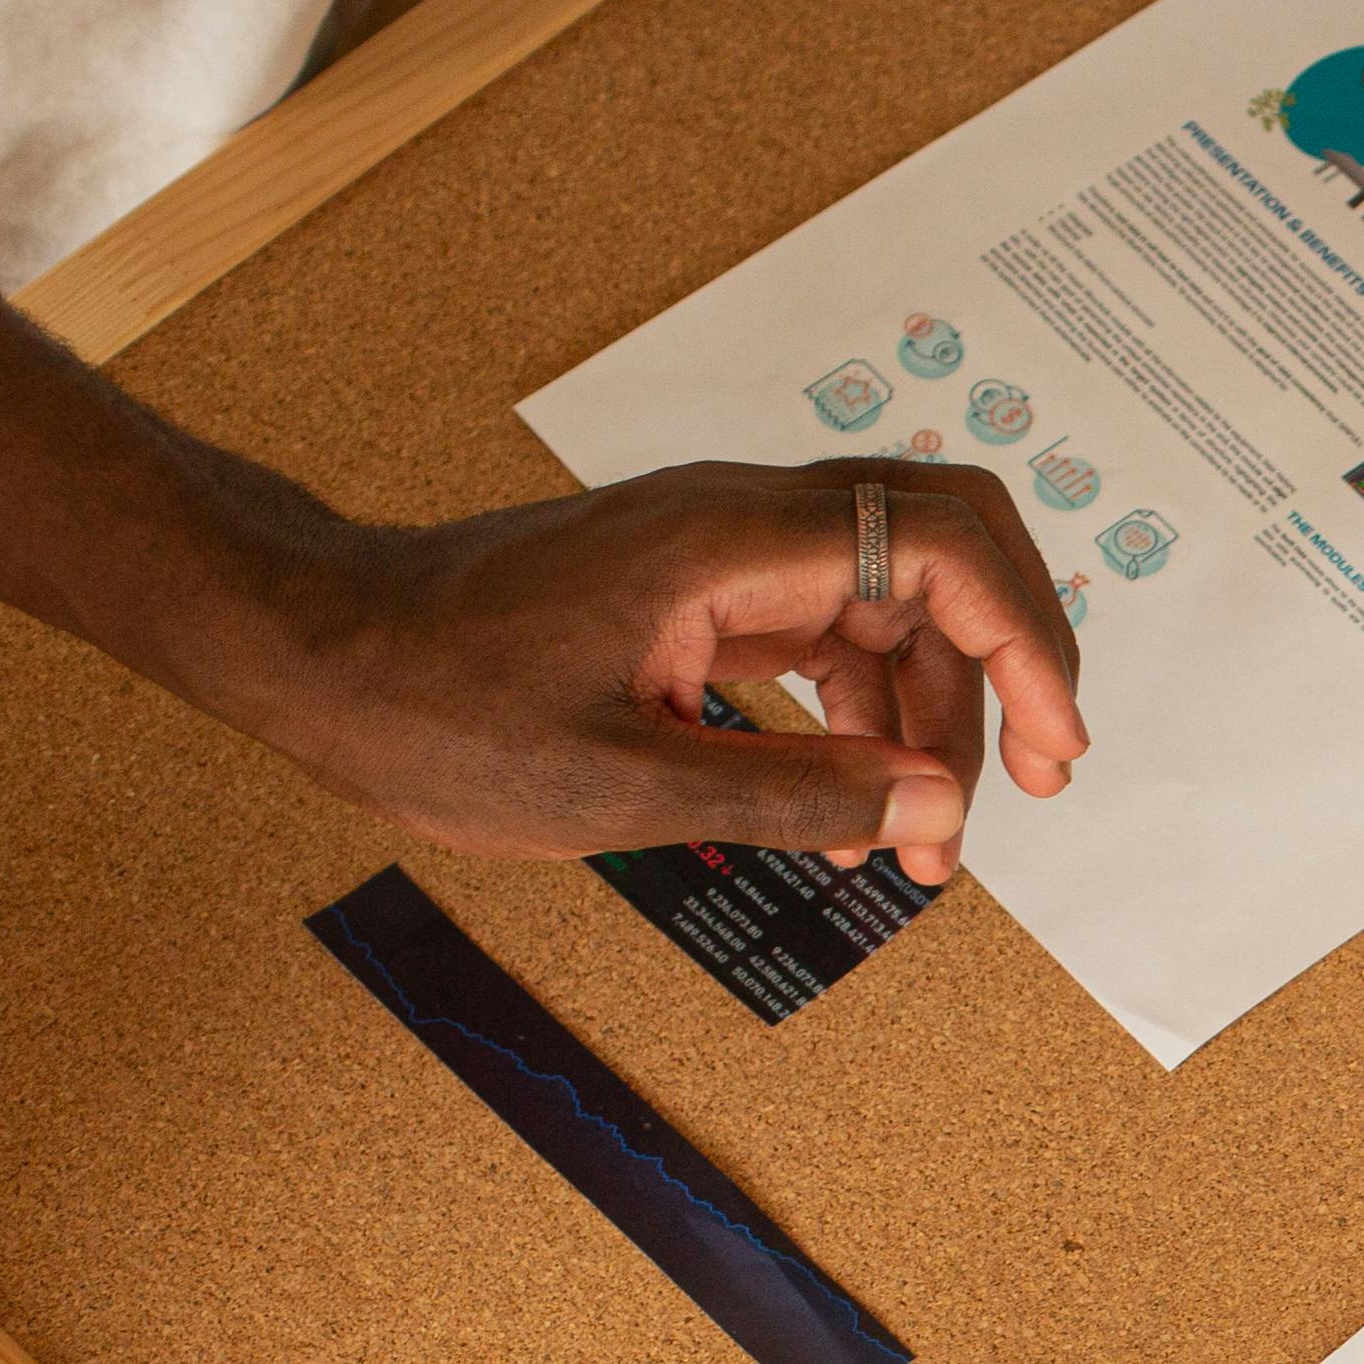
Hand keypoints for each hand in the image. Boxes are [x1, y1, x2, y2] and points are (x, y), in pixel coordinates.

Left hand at [214, 452, 1086, 886]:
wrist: (316, 652)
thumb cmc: (433, 705)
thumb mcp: (620, 784)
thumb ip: (795, 794)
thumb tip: (935, 807)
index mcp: (729, 540)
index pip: (940, 547)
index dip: (1024, 642)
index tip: (1047, 752)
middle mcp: (742, 521)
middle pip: (944, 553)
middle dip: (1010, 662)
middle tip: (1036, 778)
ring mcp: (724, 551)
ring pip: (894, 602)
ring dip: (936, 712)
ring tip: (930, 842)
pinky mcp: (701, 590)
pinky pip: (831, 632)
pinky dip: (868, 714)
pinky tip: (861, 806)